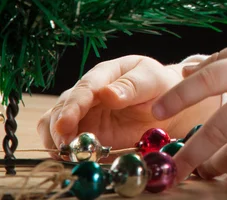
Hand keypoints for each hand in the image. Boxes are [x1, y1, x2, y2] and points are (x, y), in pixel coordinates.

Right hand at [37, 55, 185, 153]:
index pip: (85, 87)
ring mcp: (83, 112)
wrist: (167, 107)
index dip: (73, 106)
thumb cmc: (160, 87)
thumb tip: (106, 93)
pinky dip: (61, 150)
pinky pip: (62, 141)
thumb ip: (131, 86)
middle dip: (60, 127)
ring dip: (56, 140)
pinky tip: (72, 158)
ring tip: (69, 154)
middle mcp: (89, 91)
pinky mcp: (83, 132)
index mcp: (106, 73)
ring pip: (53, 123)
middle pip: (63, 107)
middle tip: (67, 147)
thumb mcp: (151, 82)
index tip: (65, 124)